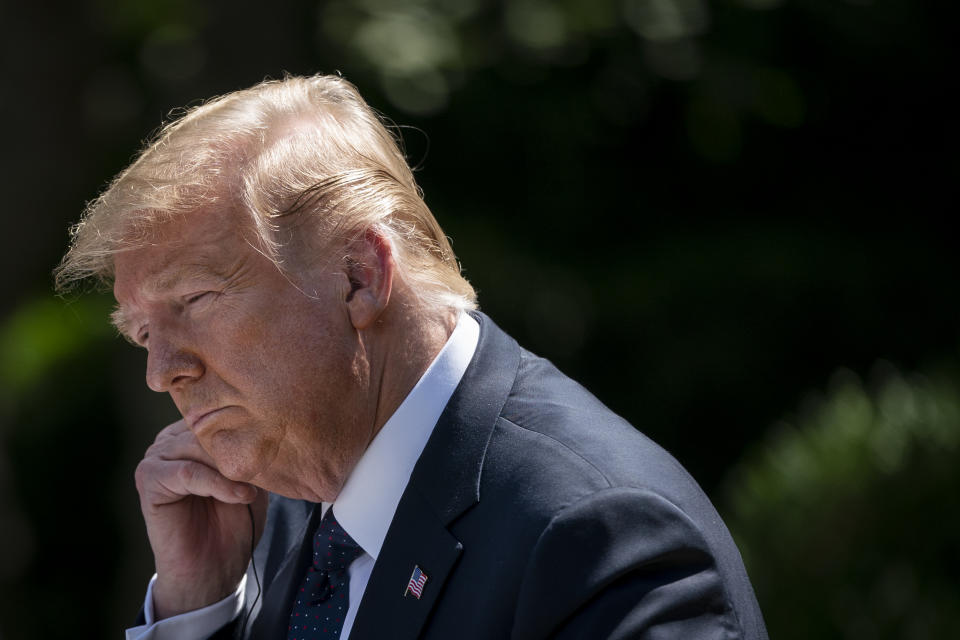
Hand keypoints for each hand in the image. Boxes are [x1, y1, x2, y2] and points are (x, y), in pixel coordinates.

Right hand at [134, 419, 268, 619]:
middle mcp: (170, 440)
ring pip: (199, 447)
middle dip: (240, 448)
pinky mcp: (148, 480)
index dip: (249, 427)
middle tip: (266, 469)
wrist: (214, 566)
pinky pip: (187, 471)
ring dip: (231, 468)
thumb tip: (268, 421)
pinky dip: (218, 484)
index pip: (222, 414)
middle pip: (210, 428)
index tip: (275, 442)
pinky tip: (241, 497)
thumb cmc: (236, 520)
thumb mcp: (252, 475)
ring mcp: (156, 457)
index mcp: (193, 434)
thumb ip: (251, 447)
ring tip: (253, 488)